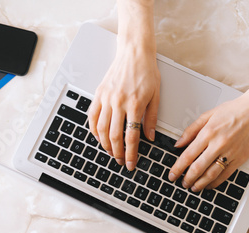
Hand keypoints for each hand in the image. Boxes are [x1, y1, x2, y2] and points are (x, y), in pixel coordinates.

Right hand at [88, 43, 159, 169]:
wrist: (134, 52)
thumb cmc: (147, 72)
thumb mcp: (156, 96)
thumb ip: (151, 119)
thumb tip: (150, 137)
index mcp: (135, 104)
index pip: (131, 136)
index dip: (130, 154)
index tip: (130, 163)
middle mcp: (119, 102)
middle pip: (115, 136)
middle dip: (117, 153)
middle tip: (120, 161)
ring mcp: (107, 98)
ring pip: (101, 129)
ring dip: (105, 144)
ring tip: (110, 152)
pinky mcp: (99, 94)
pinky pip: (92, 116)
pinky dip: (94, 130)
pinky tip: (99, 137)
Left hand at [168, 78, 248, 191]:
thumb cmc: (234, 110)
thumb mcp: (208, 115)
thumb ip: (191, 130)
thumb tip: (178, 143)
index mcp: (208, 132)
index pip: (188, 155)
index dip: (178, 168)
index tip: (172, 174)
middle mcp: (219, 144)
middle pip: (198, 168)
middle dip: (187, 179)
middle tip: (182, 183)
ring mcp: (230, 153)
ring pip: (211, 174)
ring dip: (200, 184)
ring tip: (193, 187)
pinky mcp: (240, 158)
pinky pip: (225, 175)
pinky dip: (215, 183)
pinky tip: (209, 185)